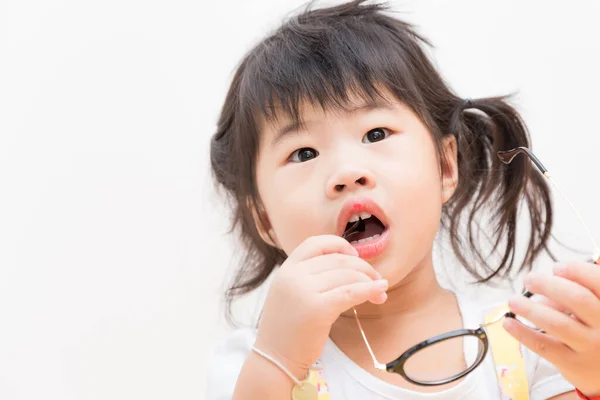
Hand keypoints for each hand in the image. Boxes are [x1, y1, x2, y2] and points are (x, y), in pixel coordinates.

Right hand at [254, 235, 387, 377]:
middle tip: (377, 280)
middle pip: (338, 260)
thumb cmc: (288, 330)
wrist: (274, 360)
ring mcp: (303, 291)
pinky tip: (380, 292)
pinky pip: (351, 292)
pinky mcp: (317, 309)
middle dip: (363, 267)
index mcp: (286, 269)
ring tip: (380, 292)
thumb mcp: (291, 293)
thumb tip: (349, 265)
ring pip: (347, 275)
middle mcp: (293, 275)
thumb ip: (309, 277)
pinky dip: (369, 290)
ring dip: (370, 281)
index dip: (340, 245)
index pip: (316, 243)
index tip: (355, 257)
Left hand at [503, 261, 599, 396]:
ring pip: (558, 324)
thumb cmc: (595, 329)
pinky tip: (508, 323)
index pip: (598, 282)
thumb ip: (578, 294)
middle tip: (529, 279)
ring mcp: (591, 347)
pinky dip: (523, 333)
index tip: (556, 267)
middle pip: (578, 300)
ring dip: (531, 309)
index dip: (577, 271)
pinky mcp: (573, 364)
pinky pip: (545, 346)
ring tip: (513, 301)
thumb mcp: (595, 308)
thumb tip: (544, 293)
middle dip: (549, 285)